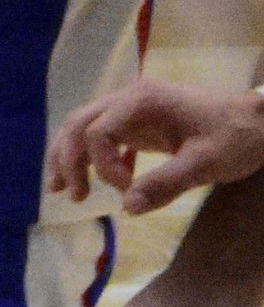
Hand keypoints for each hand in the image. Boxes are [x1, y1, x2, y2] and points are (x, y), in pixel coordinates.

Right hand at [52, 80, 263, 213]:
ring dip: (71, 156)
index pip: (98, 131)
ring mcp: (133, 108)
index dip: (101, 165)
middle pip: (80, 123)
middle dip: (67, 159)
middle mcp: (129, 98)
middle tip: (68, 194)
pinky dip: (94, 155)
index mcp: (141, 101)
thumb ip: (166, 183)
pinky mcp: (142, 121)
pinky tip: (99, 179)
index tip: (123, 191)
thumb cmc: (235, 137)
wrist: (261, 121)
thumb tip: (127, 208)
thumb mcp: (206, 163)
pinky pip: (105, 134)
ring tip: (62, 188)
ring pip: (85, 126)